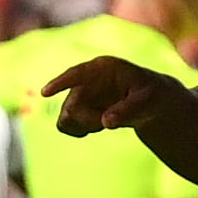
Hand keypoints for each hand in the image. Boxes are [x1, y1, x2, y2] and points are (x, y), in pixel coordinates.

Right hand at [41, 54, 189, 135]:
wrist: (149, 102)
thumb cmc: (151, 96)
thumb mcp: (147, 102)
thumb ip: (128, 110)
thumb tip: (106, 121)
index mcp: (104, 68)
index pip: (78, 74)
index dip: (61, 82)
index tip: (46, 92)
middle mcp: (88, 79)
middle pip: (73, 104)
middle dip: (88, 119)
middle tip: (106, 126)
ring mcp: (80, 93)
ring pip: (67, 116)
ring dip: (84, 125)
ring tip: (105, 124)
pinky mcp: (77, 108)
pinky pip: (65, 124)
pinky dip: (77, 130)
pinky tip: (96, 128)